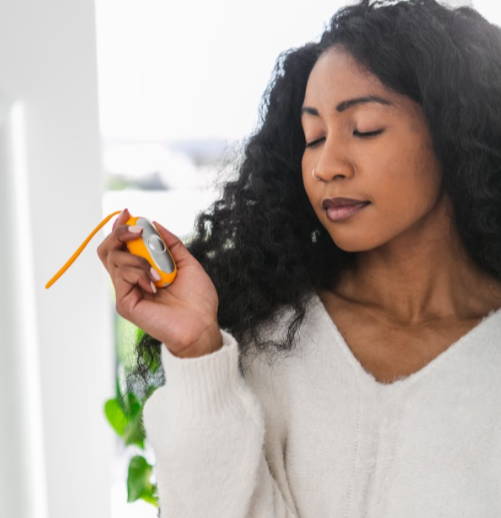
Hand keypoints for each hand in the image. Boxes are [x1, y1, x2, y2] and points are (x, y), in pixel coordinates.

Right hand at [97, 208, 221, 356]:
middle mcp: (130, 278)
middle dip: (120, 233)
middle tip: (138, 231)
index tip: (129, 213)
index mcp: (142, 269)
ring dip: (137, 258)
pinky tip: (155, 284)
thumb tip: (154, 224)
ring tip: (159, 273)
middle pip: (108, 249)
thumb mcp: (187, 263)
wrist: (201, 325)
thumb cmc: (197, 299)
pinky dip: (139, 273)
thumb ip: (170, 244)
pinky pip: (122, 276)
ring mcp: (126, 290)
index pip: (121, 245)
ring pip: (113, 258)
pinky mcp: (125, 302)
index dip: (120, 227)